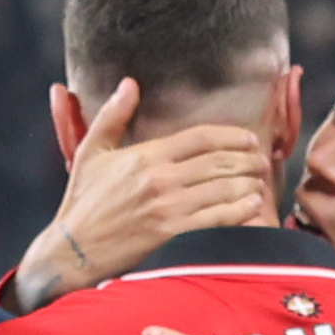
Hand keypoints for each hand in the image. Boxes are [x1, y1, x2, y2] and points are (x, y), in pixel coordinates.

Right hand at [13, 80, 273, 310]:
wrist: (73, 251)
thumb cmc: (82, 202)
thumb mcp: (90, 152)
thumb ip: (112, 116)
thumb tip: (129, 84)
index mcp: (145, 156)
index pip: (201, 138)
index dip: (231, 136)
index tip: (248, 140)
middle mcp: (160, 179)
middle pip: (219, 162)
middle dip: (247, 160)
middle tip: (261, 162)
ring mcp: (168, 208)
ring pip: (223, 189)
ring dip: (248, 184)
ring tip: (260, 183)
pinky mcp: (172, 234)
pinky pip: (217, 219)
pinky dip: (240, 211)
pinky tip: (251, 207)